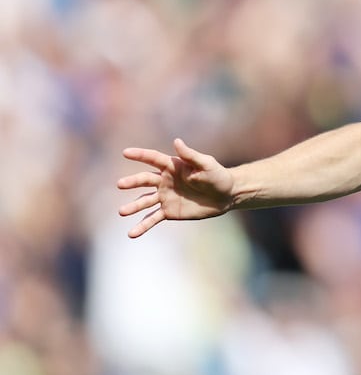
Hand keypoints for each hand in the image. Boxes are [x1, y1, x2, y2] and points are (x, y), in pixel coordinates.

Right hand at [117, 139, 234, 237]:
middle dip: (132, 182)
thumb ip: (190, 155)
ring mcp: (165, 197)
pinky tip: (132, 233)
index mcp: (172, 166)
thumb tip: (176, 141)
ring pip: (145, 201)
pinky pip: (152, 219)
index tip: (125, 152)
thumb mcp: (206, 164)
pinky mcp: (169, 212)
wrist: (226, 196)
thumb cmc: (218, 175)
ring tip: (122, 212)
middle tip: (120, 184)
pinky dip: (142, 226)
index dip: (140, 155)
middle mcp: (164, 181)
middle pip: (145, 180)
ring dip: (133, 206)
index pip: (153, 159)